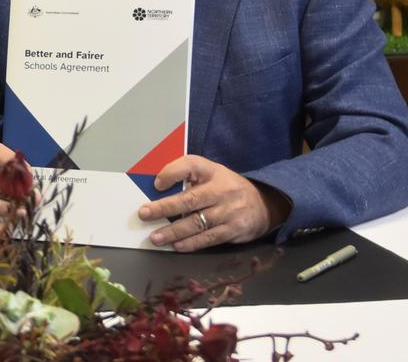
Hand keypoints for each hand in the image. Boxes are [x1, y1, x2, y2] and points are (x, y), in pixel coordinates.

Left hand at [139, 155, 290, 251]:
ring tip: (156, 237)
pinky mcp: (234, 229)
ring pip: (197, 222)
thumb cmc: (226, 188)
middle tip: (144, 214)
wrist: (265, 204)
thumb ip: (188, 178)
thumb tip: (156, 190)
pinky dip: (191, 243)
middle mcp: (222, 189)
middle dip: (164, 208)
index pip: (190, 165)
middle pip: (190, 199)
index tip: (156, 183)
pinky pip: (209, 238)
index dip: (172, 172)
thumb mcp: (211, 174)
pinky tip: (177, 246)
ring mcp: (229, 211)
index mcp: (212, 171)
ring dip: (174, 231)